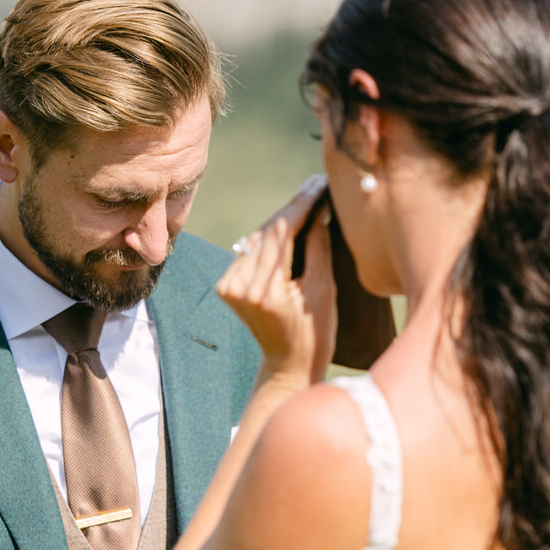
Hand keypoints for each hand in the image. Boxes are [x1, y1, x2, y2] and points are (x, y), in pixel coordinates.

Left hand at [219, 175, 336, 386]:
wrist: (287, 364)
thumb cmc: (314, 333)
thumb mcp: (323, 290)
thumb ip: (318, 247)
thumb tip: (318, 209)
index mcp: (265, 291)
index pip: (282, 233)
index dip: (302, 206)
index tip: (319, 185)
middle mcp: (240, 286)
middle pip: (267, 232)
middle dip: (293, 209)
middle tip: (316, 187)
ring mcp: (228, 287)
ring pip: (257, 238)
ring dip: (281, 221)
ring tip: (307, 202)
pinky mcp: (225, 287)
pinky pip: (249, 251)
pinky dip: (268, 238)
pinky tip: (287, 226)